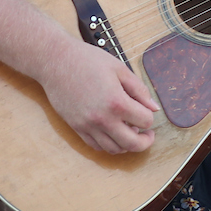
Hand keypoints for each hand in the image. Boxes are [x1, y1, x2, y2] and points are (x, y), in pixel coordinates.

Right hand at [39, 39, 160, 154]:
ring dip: (126, 145)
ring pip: (113, 149)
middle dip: (145, 142)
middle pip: (132, 144)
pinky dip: (108, 144)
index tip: (147, 111)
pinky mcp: (76, 127)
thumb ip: (139, 90)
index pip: (144, 121)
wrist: (56, 61)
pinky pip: (96, 146)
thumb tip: (153, 108)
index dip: (150, 117)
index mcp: (117, 102)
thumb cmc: (88, 61)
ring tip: (130, 132)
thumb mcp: (120, 69)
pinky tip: (113, 133)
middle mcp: (102, 119)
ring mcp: (88, 126)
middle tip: (148, 134)